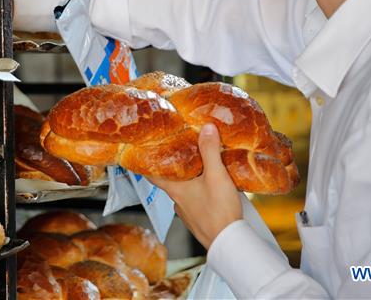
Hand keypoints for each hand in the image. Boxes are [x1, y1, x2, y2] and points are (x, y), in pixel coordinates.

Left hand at [148, 124, 242, 249]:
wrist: (229, 242)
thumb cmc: (219, 211)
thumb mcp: (216, 175)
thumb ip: (210, 151)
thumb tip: (207, 128)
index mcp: (175, 189)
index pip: (152, 174)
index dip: (146, 162)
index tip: (141, 153)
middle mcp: (177, 201)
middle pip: (170, 180)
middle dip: (174, 167)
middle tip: (179, 153)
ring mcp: (188, 213)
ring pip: (184, 192)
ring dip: (189, 181)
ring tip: (200, 168)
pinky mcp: (200, 220)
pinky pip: (196, 203)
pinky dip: (200, 194)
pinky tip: (212, 190)